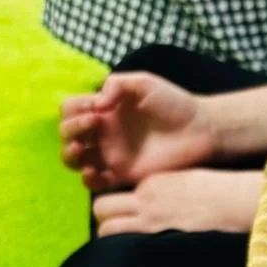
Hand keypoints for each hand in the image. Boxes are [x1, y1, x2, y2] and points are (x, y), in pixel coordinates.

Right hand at [60, 71, 218, 189]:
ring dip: (69, 154)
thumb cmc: (174, 103)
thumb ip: (117, 84)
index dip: (73, 109)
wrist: (200, 129)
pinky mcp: (122, 175)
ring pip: (73, 160)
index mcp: (104, 110)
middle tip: (94, 124)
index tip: (94, 107)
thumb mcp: (143, 83)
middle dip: (71, 129)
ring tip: (81, 149)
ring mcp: (110, 155)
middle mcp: (103, 133)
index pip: (71, 109)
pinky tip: (92, 169)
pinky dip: (86, 178)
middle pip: (66, 134)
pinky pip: (94, 183)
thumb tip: (98, 103)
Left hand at [92, 168, 262, 235]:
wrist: (236, 200)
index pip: (118, 192)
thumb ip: (168, 192)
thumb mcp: (188, 182)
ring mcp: (149, 219)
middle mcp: (144, 198)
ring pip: (107, 228)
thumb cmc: (222, 192)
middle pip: (101, 206)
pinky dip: (122, 250)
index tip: (124, 215)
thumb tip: (164, 205)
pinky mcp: (157, 237)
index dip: (117, 205)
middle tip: (114, 230)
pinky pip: (125, 243)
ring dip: (109, 237)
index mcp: (153, 181)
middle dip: (102, 218)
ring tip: (120, 248)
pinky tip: (130, 258)